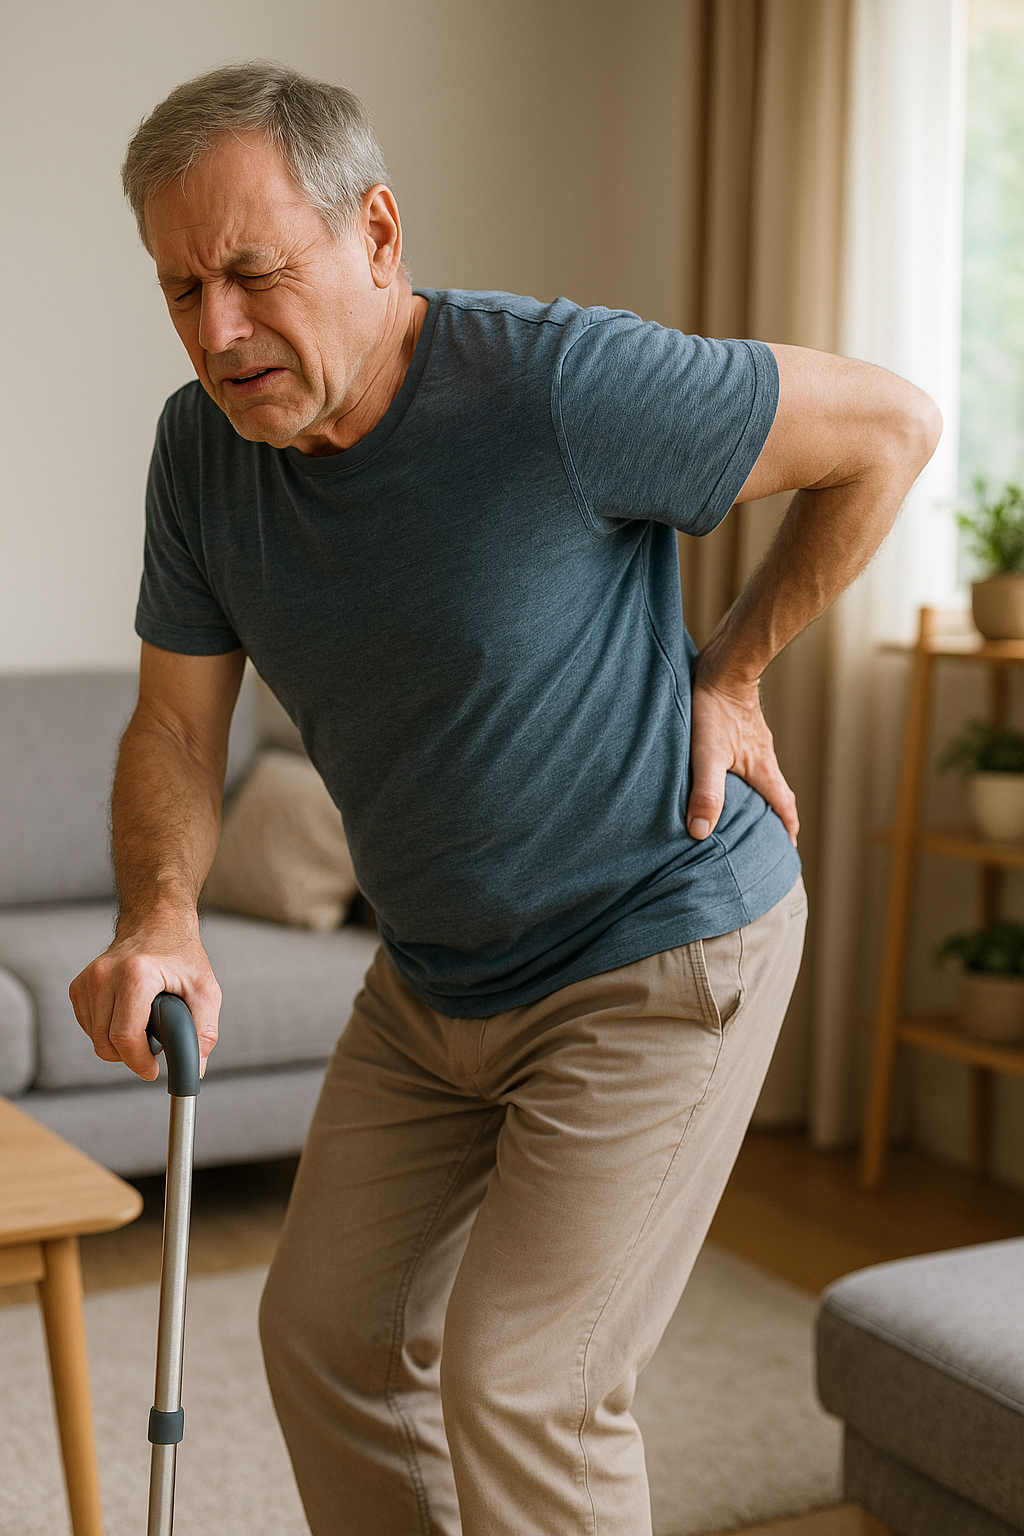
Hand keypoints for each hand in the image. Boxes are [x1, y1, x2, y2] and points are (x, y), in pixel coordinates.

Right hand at [69, 916, 220, 1080]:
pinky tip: (128, 1016)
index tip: (152, 1070)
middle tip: (153, 1048)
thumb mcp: (206, 990)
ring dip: (119, 1043)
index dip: (138, 1061)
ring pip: (95, 1037)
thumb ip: (204, 1032)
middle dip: (130, 1056)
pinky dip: (107, 1031)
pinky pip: (88, 1026)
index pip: (124, 1035)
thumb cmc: (181, 953)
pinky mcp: (79, 985)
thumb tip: (196, 1069)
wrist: (157, 921)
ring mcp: (88, 979)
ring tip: (144, 1024)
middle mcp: (105, 975)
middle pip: (105, 1042)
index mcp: (136, 974)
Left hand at [686, 668, 798, 845]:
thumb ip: (706, 793)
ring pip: (762, 778)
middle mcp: (764, 758)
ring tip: (744, 813)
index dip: (787, 830)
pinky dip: (745, 778)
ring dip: (759, 797)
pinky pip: (749, 761)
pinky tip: (726, 776)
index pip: (784, 807)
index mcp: (763, 770)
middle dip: (775, 819)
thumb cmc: (714, 709)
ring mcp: (754, 743)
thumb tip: (701, 833)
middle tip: (767, 839)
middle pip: (777, 795)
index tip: (787, 850)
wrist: (721, 666)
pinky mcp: (742, 729)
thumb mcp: (706, 755)